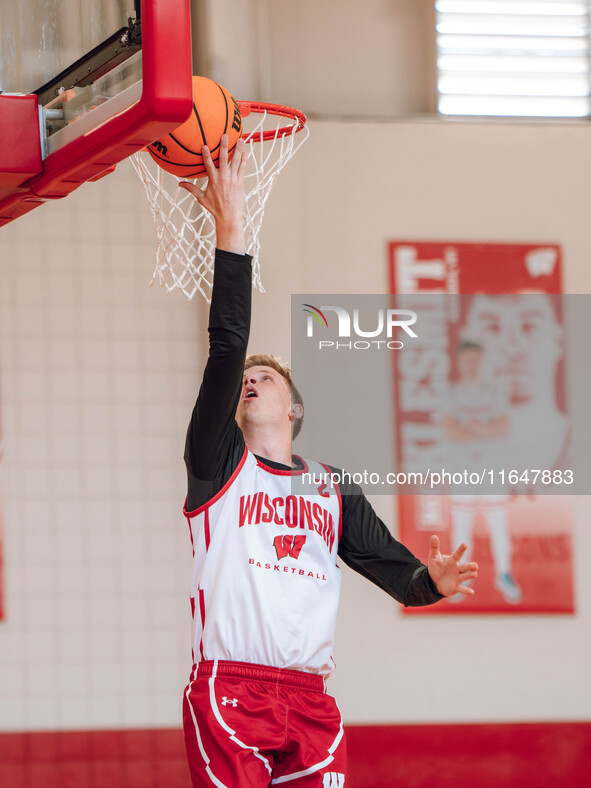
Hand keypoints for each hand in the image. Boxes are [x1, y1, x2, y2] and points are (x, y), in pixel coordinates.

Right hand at [180, 134, 247, 253]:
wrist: (229, 217)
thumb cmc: (215, 208)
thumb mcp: (201, 198)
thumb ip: (191, 189)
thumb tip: (179, 184)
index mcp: (213, 181)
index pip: (208, 164)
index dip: (206, 155)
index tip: (204, 145)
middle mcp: (223, 178)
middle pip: (224, 159)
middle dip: (224, 146)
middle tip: (225, 135)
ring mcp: (233, 180)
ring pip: (236, 161)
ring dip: (238, 150)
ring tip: (240, 139)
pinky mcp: (240, 183)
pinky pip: (242, 169)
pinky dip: (244, 161)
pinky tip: (245, 153)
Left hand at [427, 535, 477, 597]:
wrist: (435, 581)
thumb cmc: (437, 567)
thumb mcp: (434, 557)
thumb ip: (435, 547)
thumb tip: (434, 536)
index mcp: (453, 560)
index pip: (458, 554)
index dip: (461, 550)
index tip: (465, 544)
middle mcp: (458, 569)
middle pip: (465, 567)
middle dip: (470, 566)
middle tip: (475, 565)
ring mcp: (458, 578)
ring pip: (465, 576)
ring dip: (470, 575)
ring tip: (474, 574)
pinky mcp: (457, 587)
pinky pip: (462, 589)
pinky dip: (467, 590)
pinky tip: (471, 592)